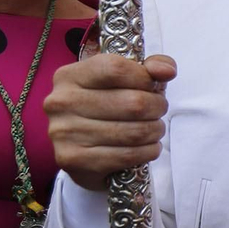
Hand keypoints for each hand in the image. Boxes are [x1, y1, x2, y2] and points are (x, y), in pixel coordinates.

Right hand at [44, 53, 175, 191]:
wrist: (78, 151)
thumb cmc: (103, 108)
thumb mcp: (120, 80)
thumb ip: (147, 67)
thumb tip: (167, 70)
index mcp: (70, 76)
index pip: (116, 69)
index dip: (145, 78)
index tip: (152, 86)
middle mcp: (62, 102)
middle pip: (133, 103)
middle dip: (157, 107)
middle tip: (159, 110)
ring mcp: (64, 133)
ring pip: (134, 132)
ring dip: (155, 131)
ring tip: (154, 129)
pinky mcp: (73, 160)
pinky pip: (127, 155)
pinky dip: (148, 151)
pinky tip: (148, 147)